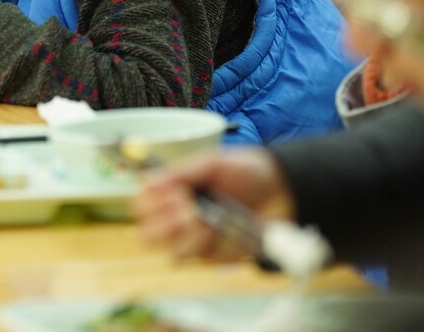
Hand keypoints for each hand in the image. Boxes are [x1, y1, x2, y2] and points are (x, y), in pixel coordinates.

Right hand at [135, 147, 294, 261]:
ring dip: (185, 235)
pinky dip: (208, 244)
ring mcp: (198, 241)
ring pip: (172, 253)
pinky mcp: (217, 256)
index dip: (147, 202)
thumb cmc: (245, 172)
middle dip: (161, 223)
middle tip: (184, 206)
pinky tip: (219, 229)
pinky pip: (203, 258)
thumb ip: (180, 173)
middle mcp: (180, 221)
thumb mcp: (211, 164)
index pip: (141, 205)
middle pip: (148, 236)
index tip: (169, 191)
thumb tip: (147, 180)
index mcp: (173, 194)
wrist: (282, 187)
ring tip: (202, 218)